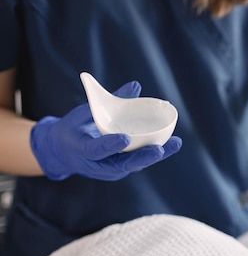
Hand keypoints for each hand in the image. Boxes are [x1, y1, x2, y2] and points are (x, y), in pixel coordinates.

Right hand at [30, 81, 182, 180]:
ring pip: (134, 164)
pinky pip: (138, 162)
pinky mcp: (120, 169)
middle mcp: (96, 164)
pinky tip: (171, 144)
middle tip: (159, 150)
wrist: (64, 151)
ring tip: (175, 144)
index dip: (109, 145)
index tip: (124, 138)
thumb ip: (107, 101)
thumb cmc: (75, 127)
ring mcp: (109, 170)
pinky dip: (154, 153)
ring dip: (155, 156)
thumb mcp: (85, 112)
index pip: (96, 150)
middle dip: (142, 157)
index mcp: (81, 149)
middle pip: (121, 164)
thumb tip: (135, 85)